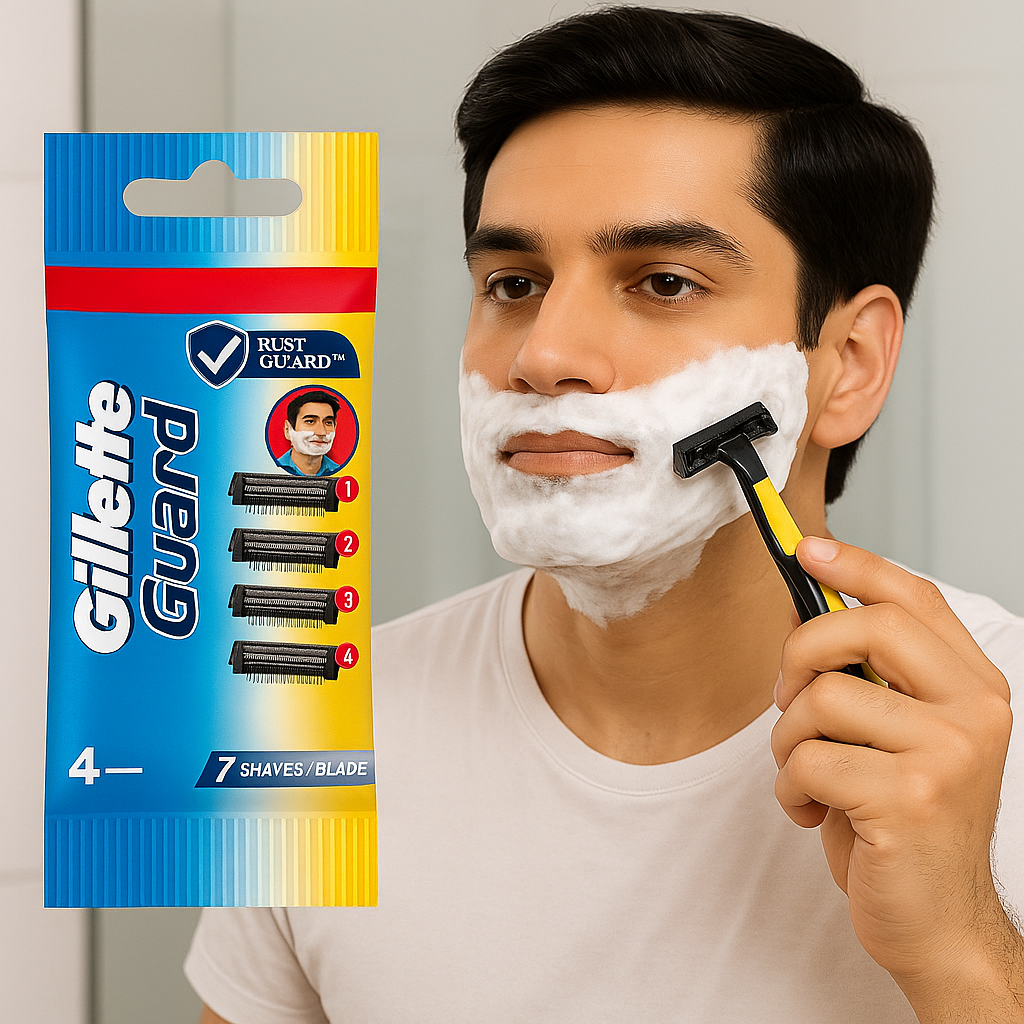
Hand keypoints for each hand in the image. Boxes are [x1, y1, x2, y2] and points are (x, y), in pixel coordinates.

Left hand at [770, 536, 1022, 1020]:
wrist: (936, 922)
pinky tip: (812, 812)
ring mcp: (948, 754)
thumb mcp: (884, 736)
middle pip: (866, 626)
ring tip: (807, 775)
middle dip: (802, 654)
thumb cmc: (901, 822)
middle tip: (790, 700)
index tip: (807, 549)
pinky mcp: (911, 798)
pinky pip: (809, 760)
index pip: (916, 599)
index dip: (857, 566)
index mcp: (971, 688)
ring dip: (788, 741)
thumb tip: (802, 606)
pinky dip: (789, 788)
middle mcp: (974, 712)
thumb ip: (855, 673)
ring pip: (822, 699)